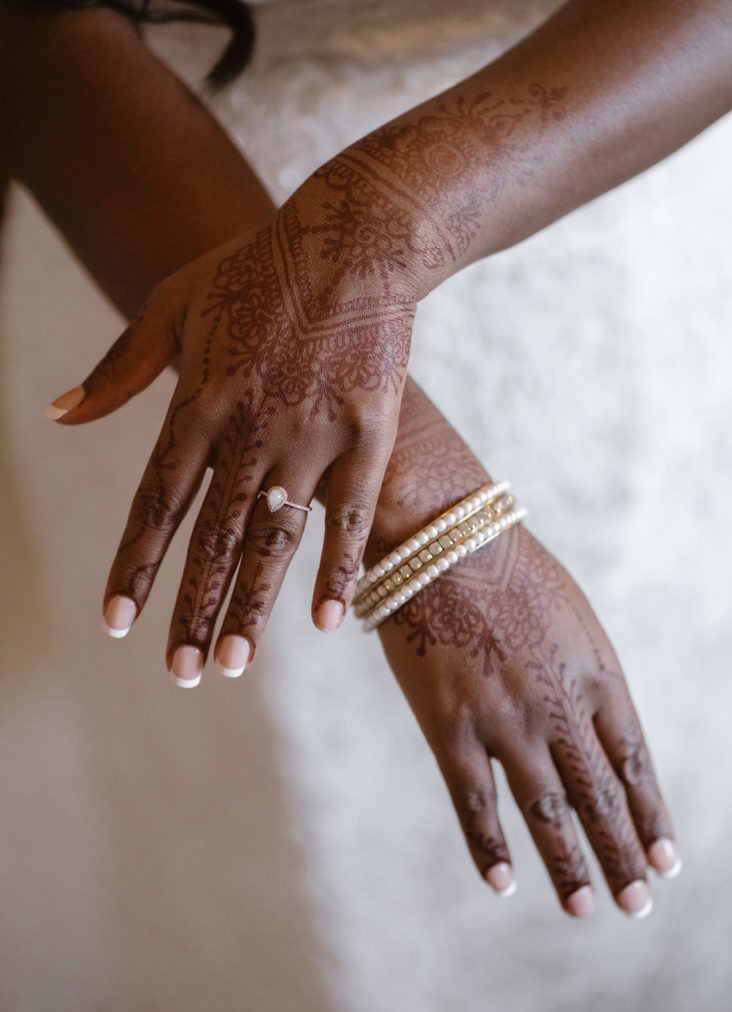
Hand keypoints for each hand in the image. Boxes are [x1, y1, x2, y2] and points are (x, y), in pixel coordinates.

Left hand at [52, 169, 425, 683]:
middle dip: (191, 608)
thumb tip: (56, 414)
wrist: (353, 238)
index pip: (158, 500)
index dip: (135, 563)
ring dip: (252, 606)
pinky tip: (328, 623)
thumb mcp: (171, 303)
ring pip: (276, 539)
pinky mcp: (369, 433)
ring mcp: (314, 434)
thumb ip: (119, 368)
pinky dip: (339, 571)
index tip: (116, 620)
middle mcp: (252, 427)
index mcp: (199, 399)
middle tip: (180, 672)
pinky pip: (350, 515)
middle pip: (213, 536)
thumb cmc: (256, 269)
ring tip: (233, 663)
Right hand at [367, 381, 679, 916]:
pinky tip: (504, 882)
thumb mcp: (568, 611)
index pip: (634, 764)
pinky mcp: (449, 726)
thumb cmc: (502, 564)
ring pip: (547, 813)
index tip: (666, 860)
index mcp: (596, 673)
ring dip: (571, 866)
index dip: (650, 816)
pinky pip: (475, 803)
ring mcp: (505, 720)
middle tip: (639, 904)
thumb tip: (596, 722)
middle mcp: (559, 706)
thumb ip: (585, 669)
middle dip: (623, 856)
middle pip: (599, 799)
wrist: (438, 536)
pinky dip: (490, 848)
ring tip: (587, 910)